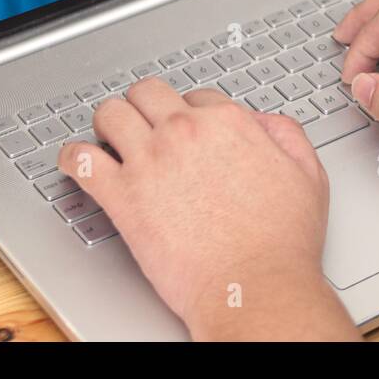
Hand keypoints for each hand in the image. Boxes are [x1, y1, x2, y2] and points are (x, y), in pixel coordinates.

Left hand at [57, 78, 357, 340]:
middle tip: (142, 122)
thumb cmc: (280, 242)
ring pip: (109, 114)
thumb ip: (286, 136)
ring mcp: (150, 161)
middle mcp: (185, 132)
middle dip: (144, 105)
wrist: (253, 286)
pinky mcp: (122, 196)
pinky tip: (75, 162)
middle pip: (147, 92)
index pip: (196, 96)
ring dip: (108, 122)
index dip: (190, 111)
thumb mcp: (306, 175)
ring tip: (107, 136)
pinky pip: (81, 160)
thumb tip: (265, 122)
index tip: (186, 127)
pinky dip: (72, 157)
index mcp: (228, 123)